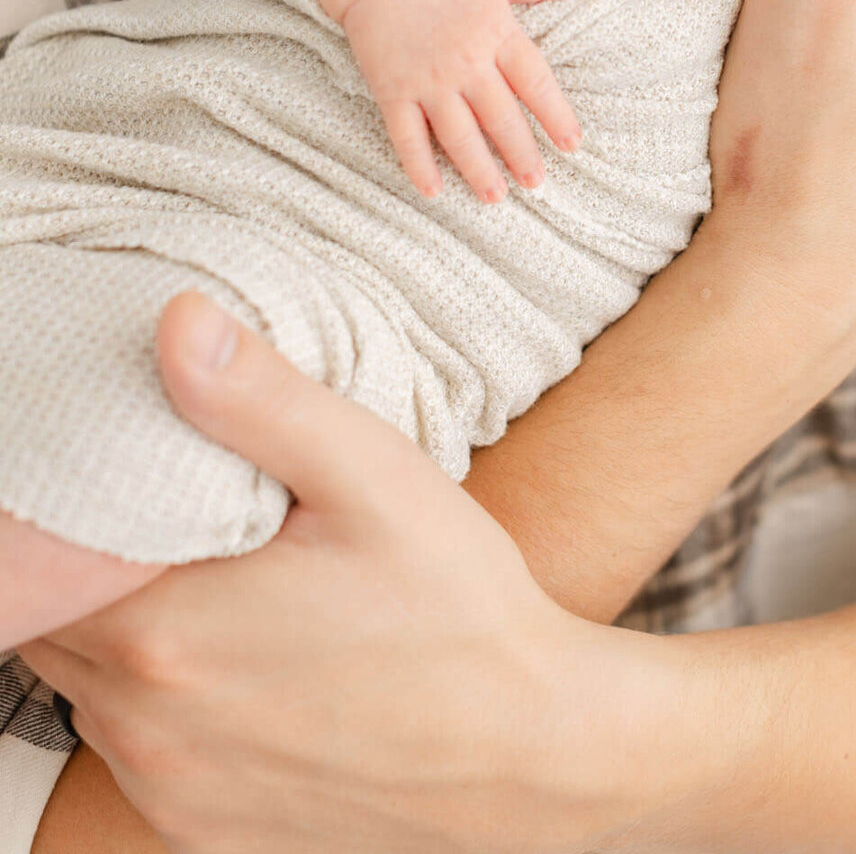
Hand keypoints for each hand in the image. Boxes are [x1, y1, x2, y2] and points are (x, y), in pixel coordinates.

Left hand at [20, 294, 676, 853]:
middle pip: (63, 619)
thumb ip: (261, 398)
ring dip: (130, 634)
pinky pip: (139, 753)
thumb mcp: (371, 476)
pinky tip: (243, 660)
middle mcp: (144, 725)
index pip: (51, 555)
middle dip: (104, 563)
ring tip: (223, 581)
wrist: (532, 752)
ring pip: (91, 688)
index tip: (148, 472)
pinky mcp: (199, 832)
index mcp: (164, 629)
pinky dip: (164, 703)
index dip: (82, 506)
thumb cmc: (459, 610)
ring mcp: (169, 789)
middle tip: (191, 517)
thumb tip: (177, 323)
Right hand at [304, 0, 582, 200]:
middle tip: (536, 183)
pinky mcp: (393, 90)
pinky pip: (407, 136)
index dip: (556, 115)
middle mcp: (466, 62)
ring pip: (459, 136)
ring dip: (478, 169)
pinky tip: (433, 191)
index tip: (572, 144)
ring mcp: (428, 80)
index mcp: (496, 33)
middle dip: (521, 154)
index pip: (535, 82)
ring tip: (495, 197)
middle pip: (501, 118)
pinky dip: (419, 165)